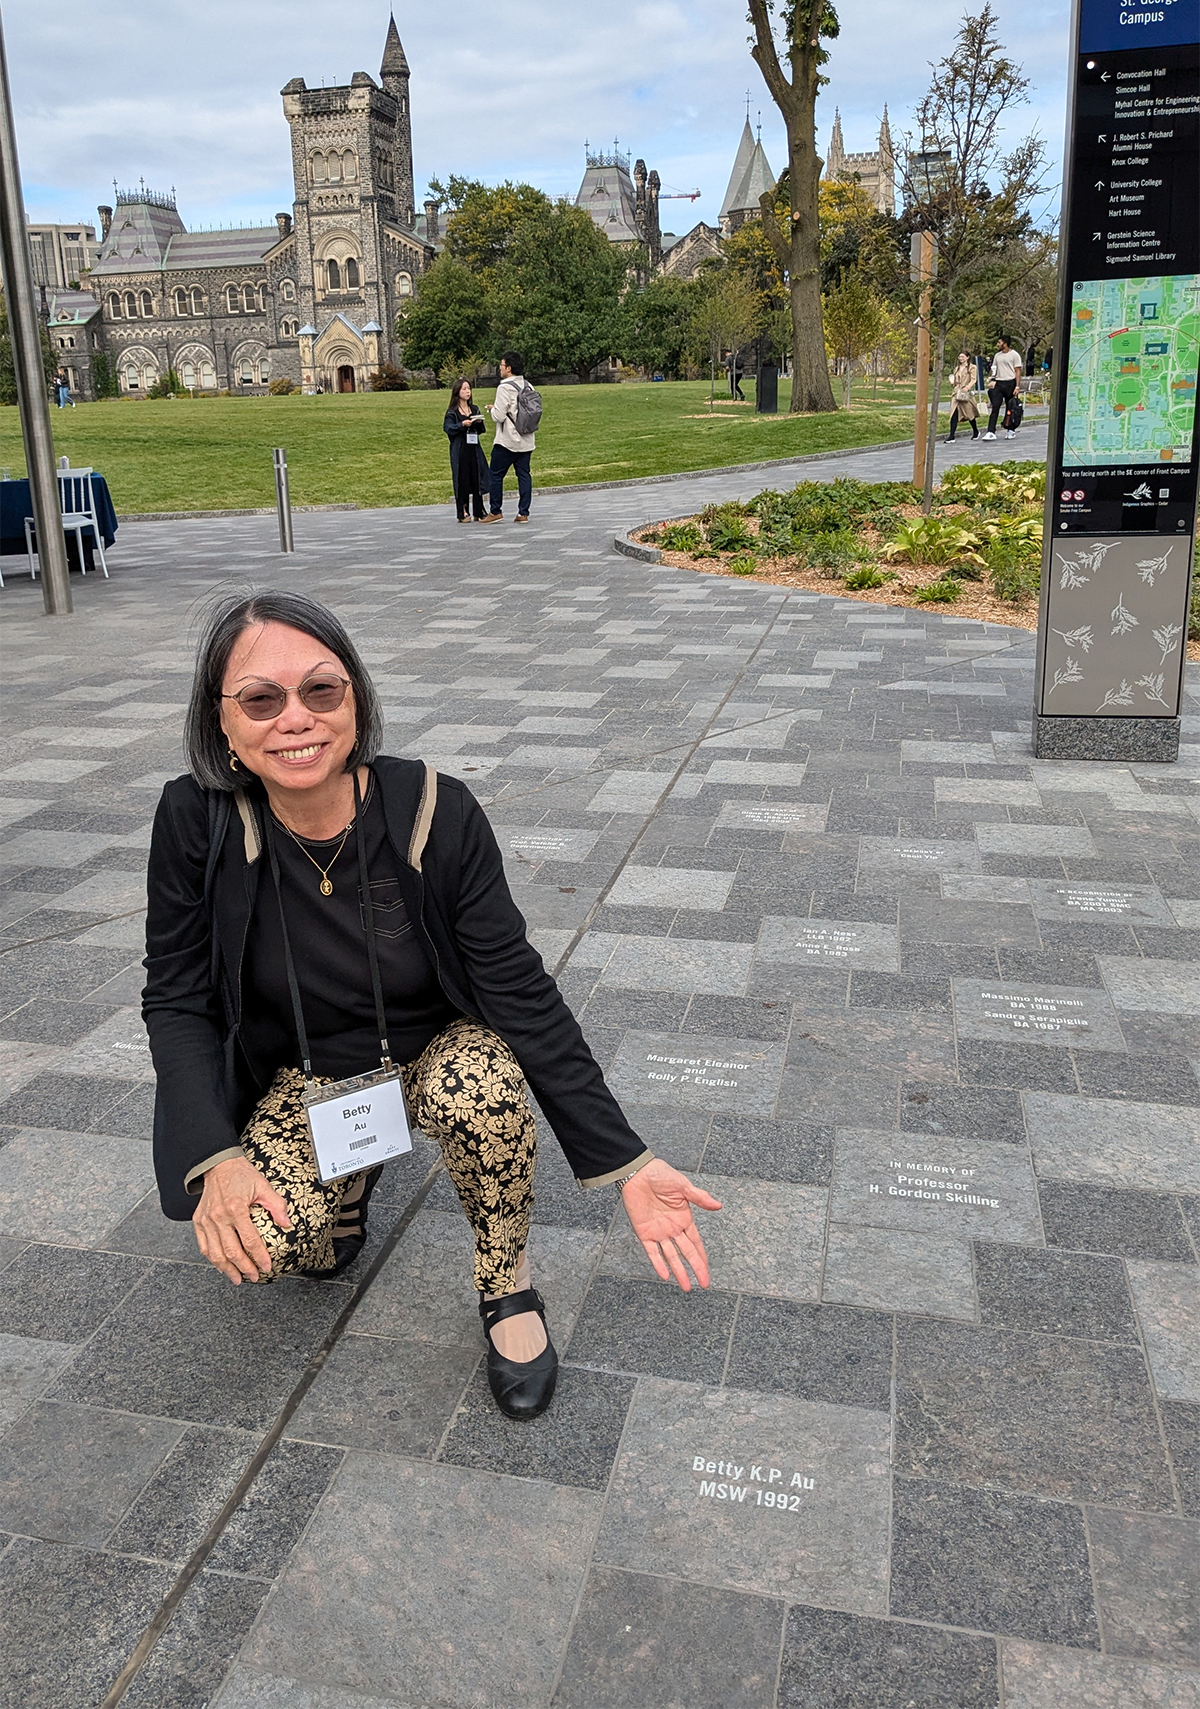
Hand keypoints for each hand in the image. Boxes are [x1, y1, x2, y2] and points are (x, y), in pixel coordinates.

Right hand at [193, 1156, 290, 1283]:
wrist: (218, 1165)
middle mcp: (219, 1216)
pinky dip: (212, 1259)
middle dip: (244, 1268)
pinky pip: (204, 1246)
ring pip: (215, 1253)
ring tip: (238, 1278)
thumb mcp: (263, 1186)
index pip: (249, 1240)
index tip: (267, 1266)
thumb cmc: (241, 1175)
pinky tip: (222, 1266)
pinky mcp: (198, 1221)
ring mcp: (206, 1220)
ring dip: (227, 1269)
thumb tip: (287, 1224)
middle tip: (254, 1276)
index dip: (259, 1256)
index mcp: (235, 1207)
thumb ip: (277, 1205)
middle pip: (231, 1251)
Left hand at [620, 1159, 720, 1290]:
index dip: (702, 1258)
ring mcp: (658, 1232)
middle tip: (703, 1284)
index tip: (707, 1272)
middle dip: (696, 1269)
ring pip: (671, 1256)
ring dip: (678, 1271)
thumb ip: (699, 1197)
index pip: (696, 1243)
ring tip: (686, 1287)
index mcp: (684, 1219)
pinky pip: (652, 1252)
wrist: (637, 1172)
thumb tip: (718, 1205)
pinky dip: (658, 1263)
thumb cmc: (660, 1175)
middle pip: (686, 1253)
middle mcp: (672, 1229)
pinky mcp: (643, 1232)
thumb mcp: (683, 1186)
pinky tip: (664, 1275)